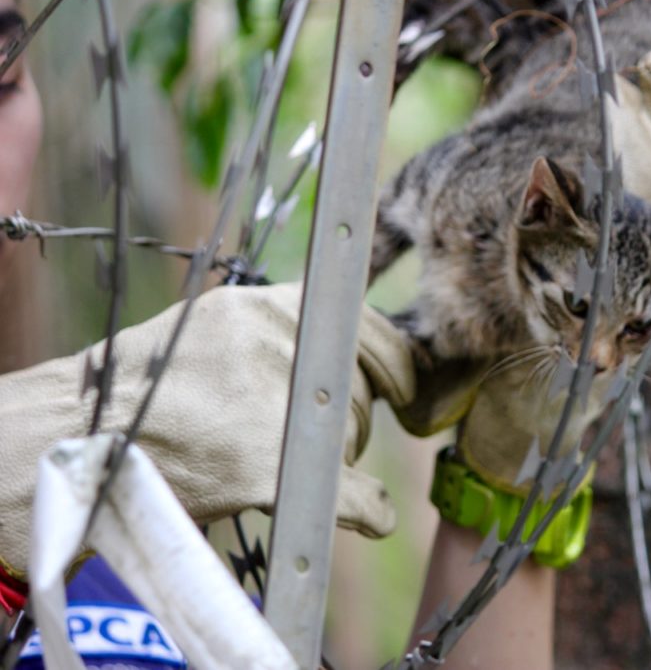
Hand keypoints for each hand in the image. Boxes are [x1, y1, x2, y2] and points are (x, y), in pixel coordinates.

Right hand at [0, 283, 414, 582]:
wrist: (84, 435)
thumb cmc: (148, 385)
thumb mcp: (217, 328)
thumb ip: (280, 331)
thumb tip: (344, 347)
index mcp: (272, 306)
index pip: (371, 327)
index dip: (393, 362)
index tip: (399, 384)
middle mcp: (283, 343)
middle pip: (362, 388)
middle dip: (352, 413)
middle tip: (321, 432)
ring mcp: (278, 402)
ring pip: (351, 437)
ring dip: (333, 455)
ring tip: (275, 458)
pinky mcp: (269, 463)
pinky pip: (352, 495)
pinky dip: (365, 509)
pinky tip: (367, 513)